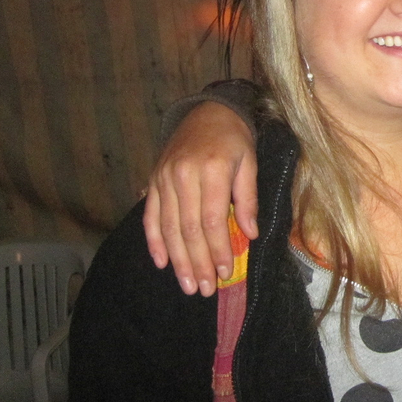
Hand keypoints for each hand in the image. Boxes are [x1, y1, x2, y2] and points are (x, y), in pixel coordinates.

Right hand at [143, 102, 257, 295]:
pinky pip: (150, 216)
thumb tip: (251, 234)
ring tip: (188, 285)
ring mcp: (163, 179)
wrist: (208, 111)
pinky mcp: (153, 181)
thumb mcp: (250, 162)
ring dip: (178, 260)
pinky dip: (154, 241)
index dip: (218, 249)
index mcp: (210, 171)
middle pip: (189, 229)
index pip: (213, 220)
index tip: (226, 272)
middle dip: (198, 263)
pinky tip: (161, 263)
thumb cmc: (234, 139)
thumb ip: (247, 198)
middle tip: (205, 289)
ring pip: (168, 228)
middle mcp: (182, 176)